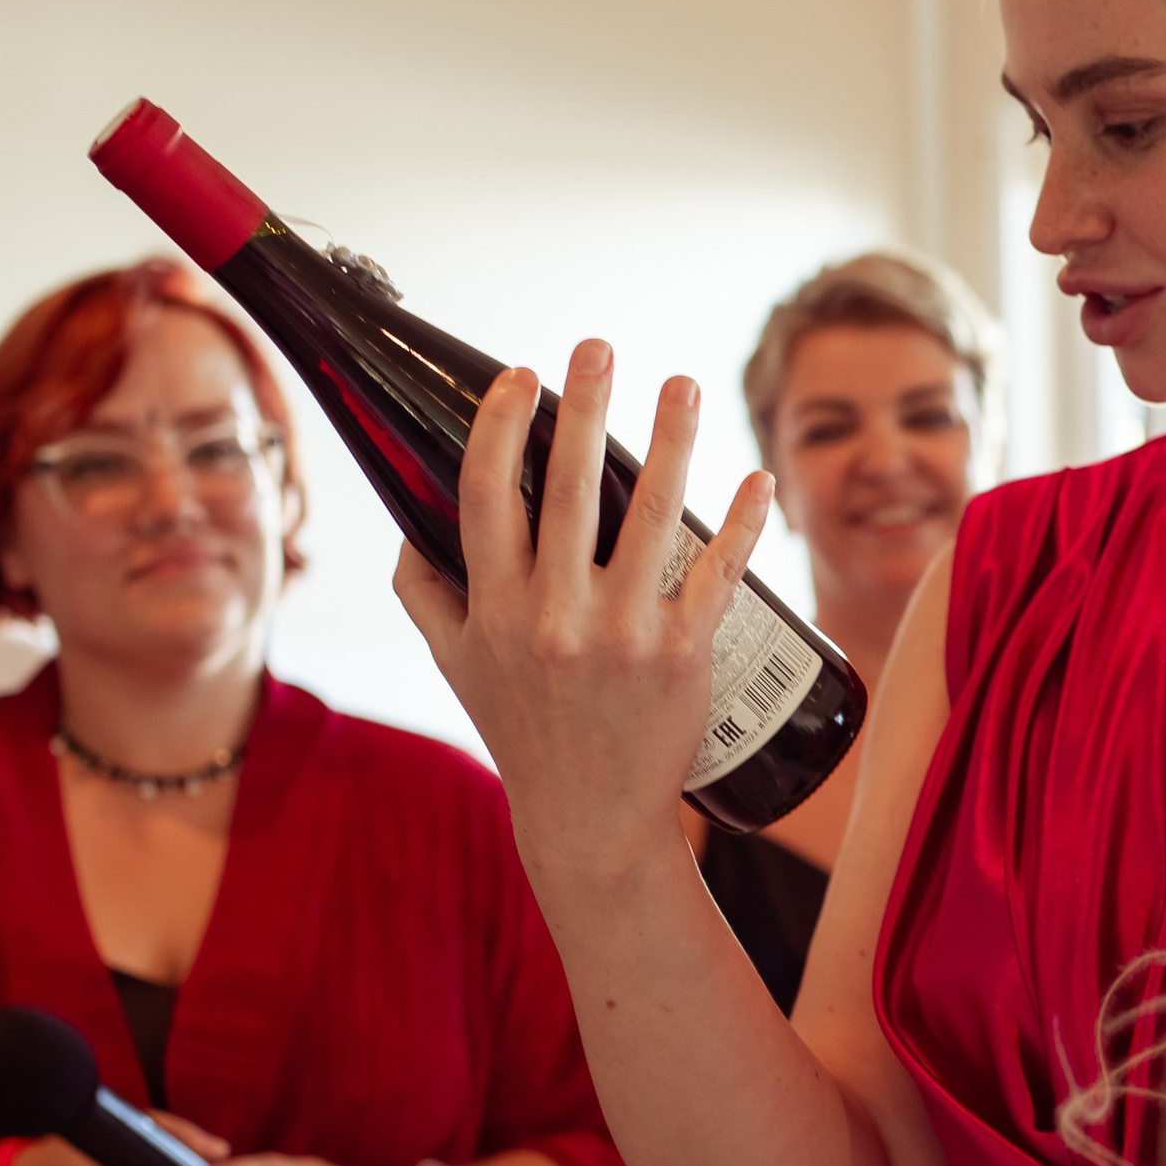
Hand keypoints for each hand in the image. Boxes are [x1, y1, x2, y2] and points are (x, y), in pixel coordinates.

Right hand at [390, 343, 774, 903]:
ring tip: (682, 384)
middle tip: (598, 346)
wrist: (590, 818)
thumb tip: (409, 526)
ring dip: (671, 440)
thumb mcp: (456, 665)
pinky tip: (756, 477)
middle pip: (566, 487)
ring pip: (651, 514)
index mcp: (495, 608)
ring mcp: (622, 633)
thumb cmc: (523, 732)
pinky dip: (741, 521)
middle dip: (584, 406)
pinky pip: (717, 571)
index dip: (500, 426)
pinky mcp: (683, 653)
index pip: (486, 495)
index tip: (521, 375)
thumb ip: (424, 592)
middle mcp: (554, 615)